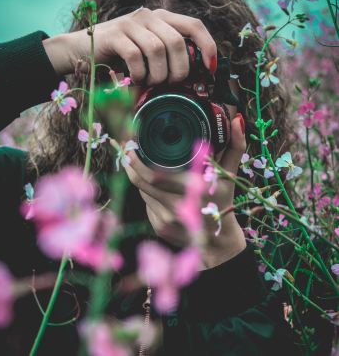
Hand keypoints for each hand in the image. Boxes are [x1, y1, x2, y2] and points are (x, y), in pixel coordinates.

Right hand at [43, 8, 216, 83]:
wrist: (82, 49)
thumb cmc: (120, 57)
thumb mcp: (148, 54)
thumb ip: (167, 58)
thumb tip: (192, 78)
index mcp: (161, 19)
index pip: (194, 25)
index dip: (207, 47)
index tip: (210, 69)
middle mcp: (149, 16)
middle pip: (178, 42)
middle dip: (179, 70)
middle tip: (170, 84)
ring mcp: (131, 23)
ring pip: (158, 50)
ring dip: (158, 74)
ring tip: (150, 82)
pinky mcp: (115, 35)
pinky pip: (136, 56)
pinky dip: (139, 73)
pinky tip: (136, 79)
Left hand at [124, 111, 246, 269]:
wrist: (218, 243)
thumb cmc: (224, 201)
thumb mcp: (230, 175)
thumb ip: (235, 146)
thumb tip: (236, 120)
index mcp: (196, 190)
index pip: (155, 174)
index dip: (138, 160)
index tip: (132, 145)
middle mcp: (179, 207)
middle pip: (143, 182)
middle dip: (131, 165)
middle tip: (128, 151)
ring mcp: (167, 220)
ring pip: (143, 192)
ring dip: (139, 177)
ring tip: (138, 164)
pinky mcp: (160, 228)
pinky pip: (147, 204)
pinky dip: (148, 193)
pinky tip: (154, 187)